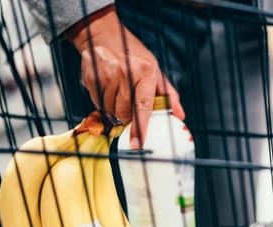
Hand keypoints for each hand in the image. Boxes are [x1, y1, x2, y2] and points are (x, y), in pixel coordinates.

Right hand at [68, 7, 184, 147]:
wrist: (104, 36)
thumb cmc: (135, 57)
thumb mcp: (155, 71)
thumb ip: (168, 95)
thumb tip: (180, 116)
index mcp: (146, 72)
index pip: (143, 106)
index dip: (140, 127)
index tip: (138, 144)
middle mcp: (125, 73)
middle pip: (124, 112)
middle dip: (126, 117)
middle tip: (128, 110)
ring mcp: (107, 75)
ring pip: (109, 110)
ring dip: (114, 110)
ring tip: (118, 96)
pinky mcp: (92, 78)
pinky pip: (97, 102)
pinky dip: (103, 103)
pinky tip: (108, 90)